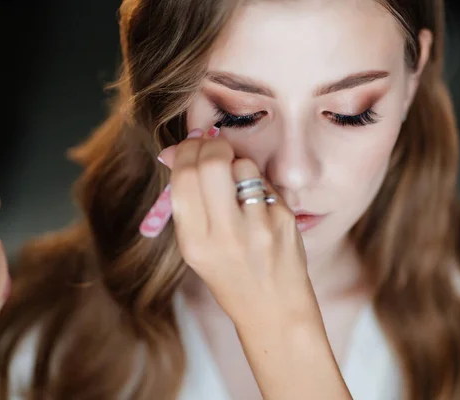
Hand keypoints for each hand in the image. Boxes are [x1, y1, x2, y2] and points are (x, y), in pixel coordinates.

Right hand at [158, 128, 317, 327]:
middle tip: (215, 149)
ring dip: (238, 164)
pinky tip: (258, 205)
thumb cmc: (230, 275)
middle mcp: (225, 235)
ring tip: (239, 185)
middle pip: (212, 163)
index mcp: (195, 242)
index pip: (184, 177)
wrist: (274, 309)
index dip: (187, 152)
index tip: (192, 148)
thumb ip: (187, 200)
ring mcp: (258, 228)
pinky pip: (266, 184)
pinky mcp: (284, 221)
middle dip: (211, 146)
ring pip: (244, 166)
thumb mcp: (197, 247)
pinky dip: (258, 185)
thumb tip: (175, 150)